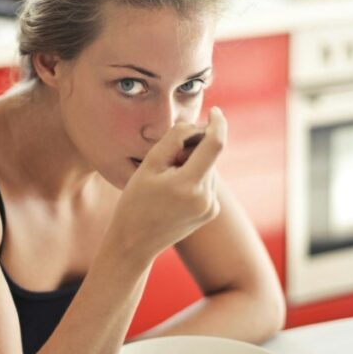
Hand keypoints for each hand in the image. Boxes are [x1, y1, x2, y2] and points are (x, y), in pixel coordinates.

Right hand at [109, 107, 226, 264]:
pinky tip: (174, 193)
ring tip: (166, 181)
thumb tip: (196, 125)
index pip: (215, 144)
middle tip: (167, 161)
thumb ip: (175, 139)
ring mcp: (211, 207)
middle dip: (194, 149)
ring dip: (193, 164)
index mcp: (189, 184)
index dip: (217, 123)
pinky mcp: (211, 212)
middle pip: (210, 156)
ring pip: (209, 169)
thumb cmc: (136, 201)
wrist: (134, 242)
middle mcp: (206, 197)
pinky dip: (195, 178)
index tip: (215, 111)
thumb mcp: (149, 165)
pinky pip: (207, 183)